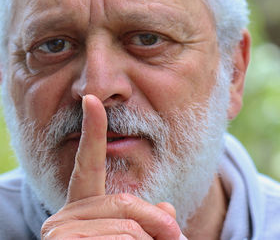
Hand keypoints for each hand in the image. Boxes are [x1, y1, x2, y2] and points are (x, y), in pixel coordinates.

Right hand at [41, 95, 185, 238]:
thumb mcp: (139, 236)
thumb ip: (149, 218)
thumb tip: (167, 209)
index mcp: (82, 207)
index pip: (88, 164)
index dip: (92, 131)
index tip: (92, 100)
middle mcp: (63, 215)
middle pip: (125, 203)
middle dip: (156, 223)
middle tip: (172, 235)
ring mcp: (60, 231)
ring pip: (128, 229)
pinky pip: (120, 239)